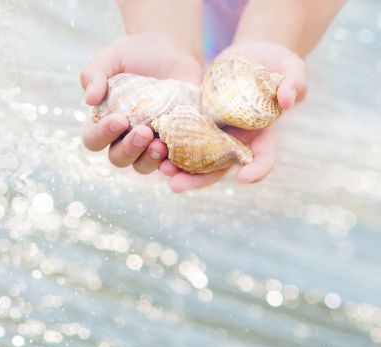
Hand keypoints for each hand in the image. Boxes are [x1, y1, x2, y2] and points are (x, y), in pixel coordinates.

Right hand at [80, 33, 202, 173]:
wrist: (173, 52)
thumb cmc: (136, 55)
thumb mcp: (111, 58)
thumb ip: (94, 74)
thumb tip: (89, 100)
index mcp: (105, 122)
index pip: (93, 139)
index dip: (102, 135)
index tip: (120, 118)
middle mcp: (124, 138)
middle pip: (118, 159)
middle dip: (129, 149)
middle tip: (144, 131)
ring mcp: (149, 144)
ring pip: (142, 166)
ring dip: (149, 160)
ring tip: (160, 145)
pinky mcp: (172, 144)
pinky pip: (170, 165)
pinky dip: (171, 167)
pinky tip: (175, 162)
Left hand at [160, 41, 307, 192]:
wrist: (251, 57)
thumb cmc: (277, 65)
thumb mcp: (292, 70)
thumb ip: (294, 83)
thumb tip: (287, 99)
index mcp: (262, 136)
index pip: (263, 160)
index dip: (256, 171)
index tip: (244, 179)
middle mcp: (236, 141)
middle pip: (218, 169)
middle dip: (197, 180)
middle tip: (176, 187)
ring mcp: (215, 133)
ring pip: (196, 158)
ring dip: (177, 167)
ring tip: (158, 168)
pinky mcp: (199, 120)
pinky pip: (183, 137)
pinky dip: (169, 143)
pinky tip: (152, 145)